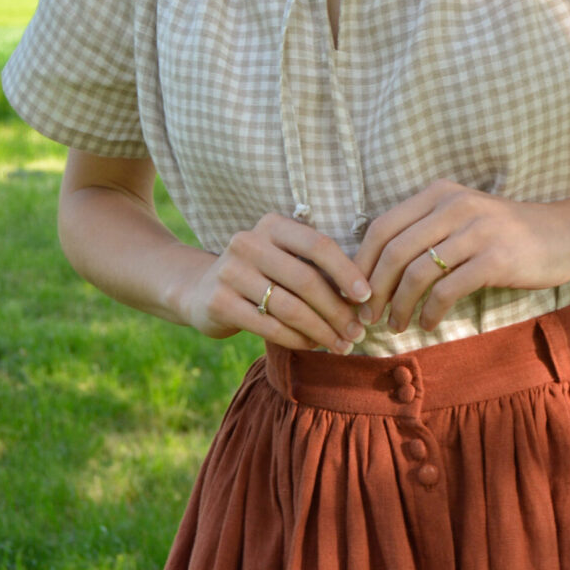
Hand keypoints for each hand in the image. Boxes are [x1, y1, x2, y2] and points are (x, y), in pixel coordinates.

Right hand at [178, 212, 372, 352]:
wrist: (202, 290)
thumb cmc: (262, 276)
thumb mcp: (285, 260)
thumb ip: (318, 270)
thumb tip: (365, 299)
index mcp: (272, 225)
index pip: (318, 245)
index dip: (347, 272)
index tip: (367, 297)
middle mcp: (248, 242)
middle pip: (306, 280)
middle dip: (338, 311)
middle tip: (357, 333)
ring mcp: (230, 271)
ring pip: (290, 307)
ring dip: (322, 330)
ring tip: (341, 344)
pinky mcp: (219, 301)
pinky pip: (270, 326)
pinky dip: (297, 339)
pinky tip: (313, 345)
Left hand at [351, 179, 569, 332]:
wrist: (566, 234)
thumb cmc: (507, 232)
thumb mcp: (463, 216)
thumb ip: (425, 230)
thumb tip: (377, 268)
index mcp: (438, 193)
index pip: (382, 227)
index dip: (362, 264)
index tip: (357, 293)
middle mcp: (453, 206)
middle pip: (393, 252)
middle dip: (375, 291)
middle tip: (369, 318)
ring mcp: (475, 231)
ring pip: (417, 273)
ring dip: (400, 307)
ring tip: (397, 326)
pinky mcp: (495, 259)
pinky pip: (447, 290)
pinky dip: (430, 312)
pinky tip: (428, 325)